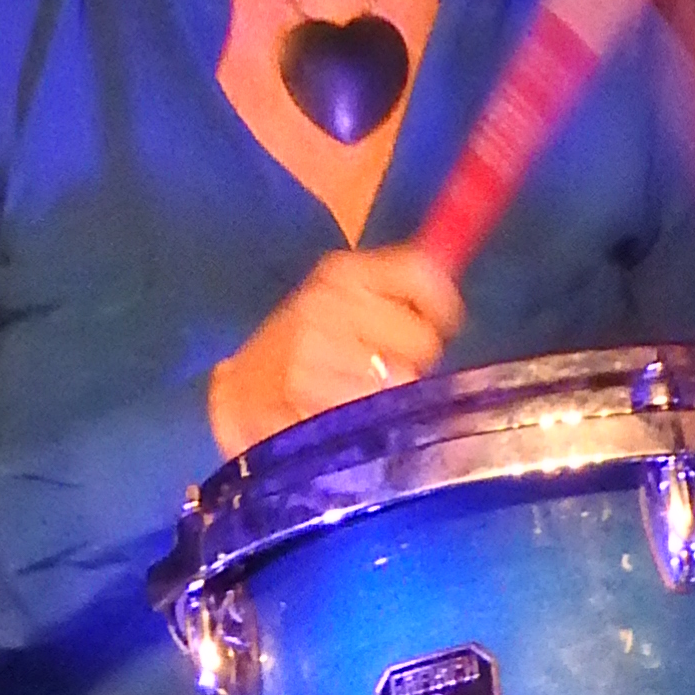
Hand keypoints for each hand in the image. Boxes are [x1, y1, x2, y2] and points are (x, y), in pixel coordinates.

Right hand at [207, 245, 462, 461]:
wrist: (239, 394)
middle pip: (421, 336)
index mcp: (341, 272)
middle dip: (413, 358)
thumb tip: (454, 286)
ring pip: (403, 379)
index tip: (440, 325)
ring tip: (362, 393)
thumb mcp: (342, 302)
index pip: (422, 274)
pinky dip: (371, 422)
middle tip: (384, 367)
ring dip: (392, 394)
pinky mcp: (307, 397)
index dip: (442, 305)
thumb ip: (398, 291)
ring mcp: (314, 351)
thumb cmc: (303, 348)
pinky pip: (376, 414)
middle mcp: (328, 303)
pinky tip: (348, 417)